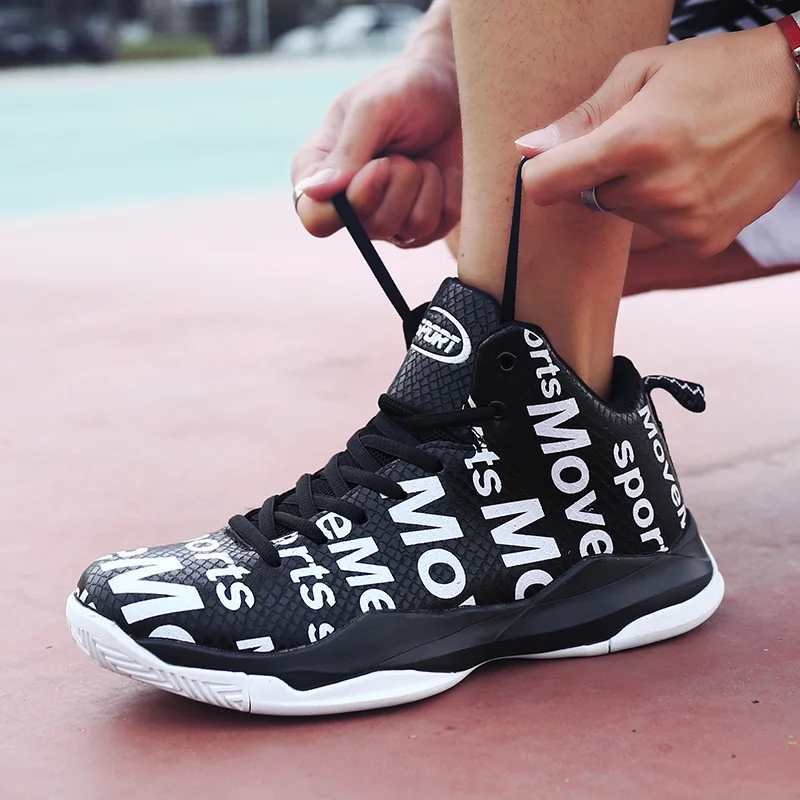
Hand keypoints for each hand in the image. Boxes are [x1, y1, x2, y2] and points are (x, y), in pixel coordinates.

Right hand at [291, 55, 461, 247]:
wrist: (453, 89)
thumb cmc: (404, 90)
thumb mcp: (372, 107)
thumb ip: (347, 150)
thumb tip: (315, 191)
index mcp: (320, 174)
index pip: (315, 219)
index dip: (344, 207)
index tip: (377, 167)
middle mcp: (351, 205)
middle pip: (368, 227)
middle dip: (395, 182)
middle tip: (399, 151)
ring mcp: (388, 219)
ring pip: (407, 227)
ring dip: (422, 183)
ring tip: (417, 156)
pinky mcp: (424, 226)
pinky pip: (436, 225)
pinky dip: (444, 191)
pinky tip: (437, 169)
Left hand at [515, 25, 799, 256]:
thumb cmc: (717, 73)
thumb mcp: (643, 72)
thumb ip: (581, 117)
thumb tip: (527, 148)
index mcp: (635, 140)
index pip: (549, 183)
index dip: (541, 173)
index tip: (549, 164)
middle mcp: (657, 188)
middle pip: (588, 197)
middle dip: (602, 173)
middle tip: (645, 141)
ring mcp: (682, 219)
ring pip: (623, 213)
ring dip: (635, 190)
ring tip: (679, 155)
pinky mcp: (702, 239)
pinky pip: (656, 229)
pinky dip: (665, 209)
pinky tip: (697, 178)